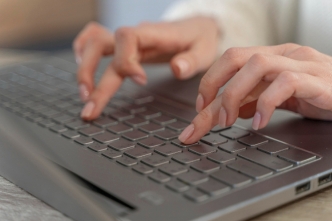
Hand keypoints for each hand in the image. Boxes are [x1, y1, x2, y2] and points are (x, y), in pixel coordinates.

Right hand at [73, 17, 218, 119]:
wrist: (198, 27)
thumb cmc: (201, 39)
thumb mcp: (205, 50)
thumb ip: (192, 60)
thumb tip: (177, 68)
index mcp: (155, 34)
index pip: (128, 38)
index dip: (127, 60)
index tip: (140, 81)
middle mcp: (136, 36)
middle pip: (101, 44)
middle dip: (91, 74)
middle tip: (90, 104)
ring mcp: (128, 41)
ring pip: (94, 45)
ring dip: (84, 69)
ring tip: (84, 96)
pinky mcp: (125, 47)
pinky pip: (97, 39)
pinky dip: (83, 50)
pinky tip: (81, 68)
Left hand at [178, 43, 331, 142]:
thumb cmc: (331, 96)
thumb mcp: (287, 99)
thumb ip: (259, 99)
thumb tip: (229, 109)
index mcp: (275, 58)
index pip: (231, 63)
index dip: (208, 84)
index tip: (197, 110)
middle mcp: (286, 55)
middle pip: (236, 56)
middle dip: (211, 84)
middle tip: (202, 112)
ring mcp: (304, 65)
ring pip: (256, 65)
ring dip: (233, 94)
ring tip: (227, 121)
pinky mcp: (322, 81)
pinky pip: (286, 83)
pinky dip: (266, 104)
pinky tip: (258, 123)